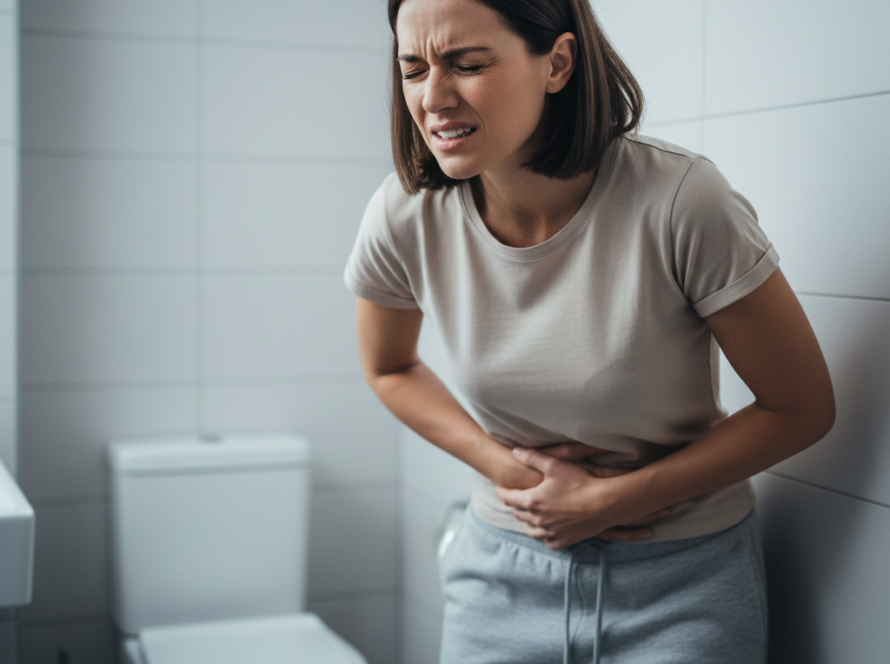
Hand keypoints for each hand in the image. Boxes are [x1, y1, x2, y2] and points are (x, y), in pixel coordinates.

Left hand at [496, 447, 669, 549]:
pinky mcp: (564, 541)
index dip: (502, 491)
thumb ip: (532, 457)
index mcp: (532, 501)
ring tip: (529, 514)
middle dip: (515, 504)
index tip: (500, 487)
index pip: (507, 498)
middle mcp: (538, 520)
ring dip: (527, 522)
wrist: (604, 503)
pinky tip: (547, 529)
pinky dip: (544, 535)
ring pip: (530, 530)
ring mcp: (551, 532)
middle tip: (516, 498)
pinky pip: (547, 541)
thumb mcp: (555, 465)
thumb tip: (515, 451)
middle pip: (517, 513)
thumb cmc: (580, 482)